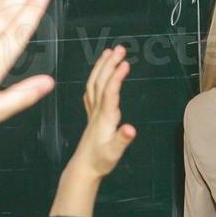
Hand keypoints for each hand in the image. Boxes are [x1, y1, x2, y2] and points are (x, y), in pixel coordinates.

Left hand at [71, 46, 136, 178]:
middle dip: (110, 64)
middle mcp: (97, 111)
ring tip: (110, 52)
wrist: (84, 168)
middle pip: (101, 82)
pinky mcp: (92, 116)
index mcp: (104, 118)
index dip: (116, 77)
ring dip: (102, 67)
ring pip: (95, 84)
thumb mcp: (113, 153)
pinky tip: (99, 74)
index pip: (110, 92)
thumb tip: (131, 129)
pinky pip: (92, 92)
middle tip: (120, 48)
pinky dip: (96, 79)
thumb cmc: (100, 161)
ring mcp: (93, 112)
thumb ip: (121, 140)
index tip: (125, 62)